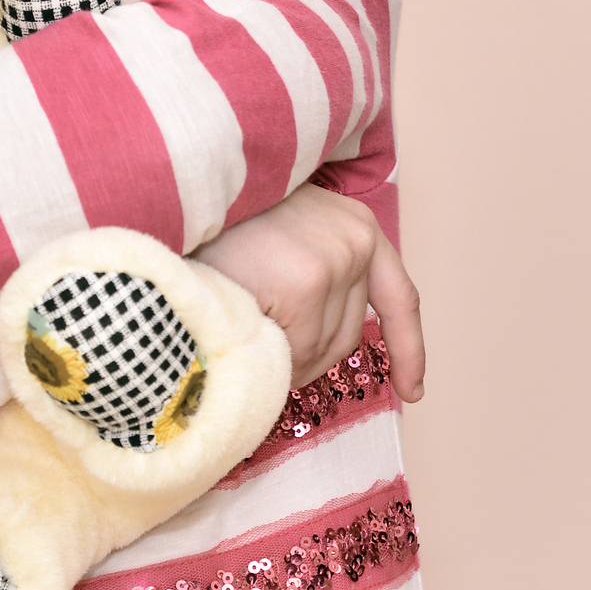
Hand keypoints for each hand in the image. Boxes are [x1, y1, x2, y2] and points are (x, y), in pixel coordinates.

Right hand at [192, 183, 425, 401]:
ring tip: (237, 321)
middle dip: (306, 356)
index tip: (412, 390)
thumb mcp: (285, 235)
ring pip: (318, 352)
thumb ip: (318, 273)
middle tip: (254, 335)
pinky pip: (293, 354)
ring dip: (280, 357)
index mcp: (357, 226)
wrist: (178, 199)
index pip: (399, 297)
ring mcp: (331, 262)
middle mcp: (355, 240)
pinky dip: (264, 358)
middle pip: (347, 336)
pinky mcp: (303, 285)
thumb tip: (323, 346)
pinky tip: (234, 326)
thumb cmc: (221, 224)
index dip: (408, 348)